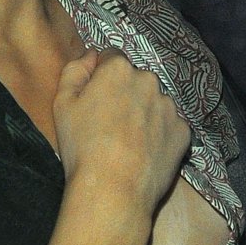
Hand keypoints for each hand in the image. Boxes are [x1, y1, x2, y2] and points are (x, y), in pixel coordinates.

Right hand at [53, 48, 190, 215]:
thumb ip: (75, 70)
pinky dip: (160, 135)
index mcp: (119, 70)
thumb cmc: (82, 146)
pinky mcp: (183, 132)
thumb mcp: (62, 103)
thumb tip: (91, 55)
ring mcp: (170, 107)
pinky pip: (170, 127)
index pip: (112, 58)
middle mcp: (149, 81)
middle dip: (126, 94)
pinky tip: (145, 153)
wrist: (114, 189)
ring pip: (155, 103)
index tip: (95, 100)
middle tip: (110, 125)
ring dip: (144, 114)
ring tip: (128, 143)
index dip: (101, 77)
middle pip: (136, 80)